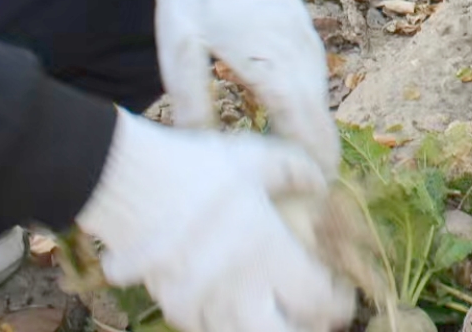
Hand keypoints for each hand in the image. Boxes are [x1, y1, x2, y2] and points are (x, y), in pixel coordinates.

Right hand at [77, 111, 356, 331]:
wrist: (129, 181)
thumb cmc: (198, 167)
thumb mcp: (258, 157)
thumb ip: (297, 171)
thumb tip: (321, 184)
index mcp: (268, 254)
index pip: (318, 300)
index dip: (338, 302)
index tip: (343, 293)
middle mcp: (239, 289)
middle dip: (303, 328)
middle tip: (310, 316)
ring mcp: (202, 304)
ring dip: (262, 327)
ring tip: (270, 312)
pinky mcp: (172, 305)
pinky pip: (202, 327)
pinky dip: (219, 322)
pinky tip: (227, 305)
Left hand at [152, 0, 338, 173]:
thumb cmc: (188, 2)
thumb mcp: (178, 55)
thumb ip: (194, 105)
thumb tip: (206, 156)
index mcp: (265, 52)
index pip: (299, 113)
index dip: (311, 152)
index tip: (318, 184)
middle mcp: (295, 44)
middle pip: (316, 107)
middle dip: (319, 149)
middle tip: (316, 191)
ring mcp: (304, 34)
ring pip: (318, 90)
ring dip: (315, 126)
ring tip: (310, 167)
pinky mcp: (303, 29)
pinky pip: (314, 73)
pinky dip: (310, 102)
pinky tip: (300, 126)